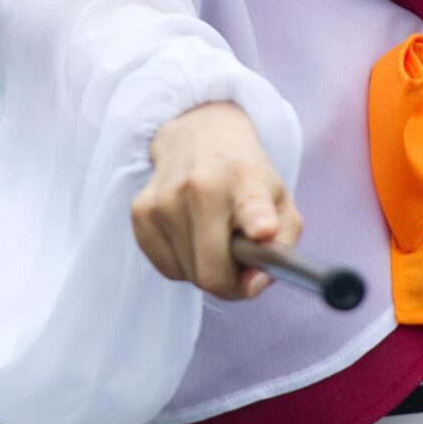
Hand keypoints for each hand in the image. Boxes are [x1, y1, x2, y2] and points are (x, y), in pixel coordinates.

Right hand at [131, 101, 302, 299]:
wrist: (200, 137)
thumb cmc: (246, 180)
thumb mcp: (281, 203)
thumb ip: (281, 249)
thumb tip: (251, 286)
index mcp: (246, 179)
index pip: (251, 204)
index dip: (257, 220)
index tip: (263, 230)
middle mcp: (201, 186)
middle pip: (212, 272)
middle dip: (230, 282)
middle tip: (240, 265)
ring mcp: (165, 200)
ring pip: (189, 275)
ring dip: (206, 268)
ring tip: (214, 235)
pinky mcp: (141, 212)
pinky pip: (167, 268)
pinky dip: (183, 262)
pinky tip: (191, 232)